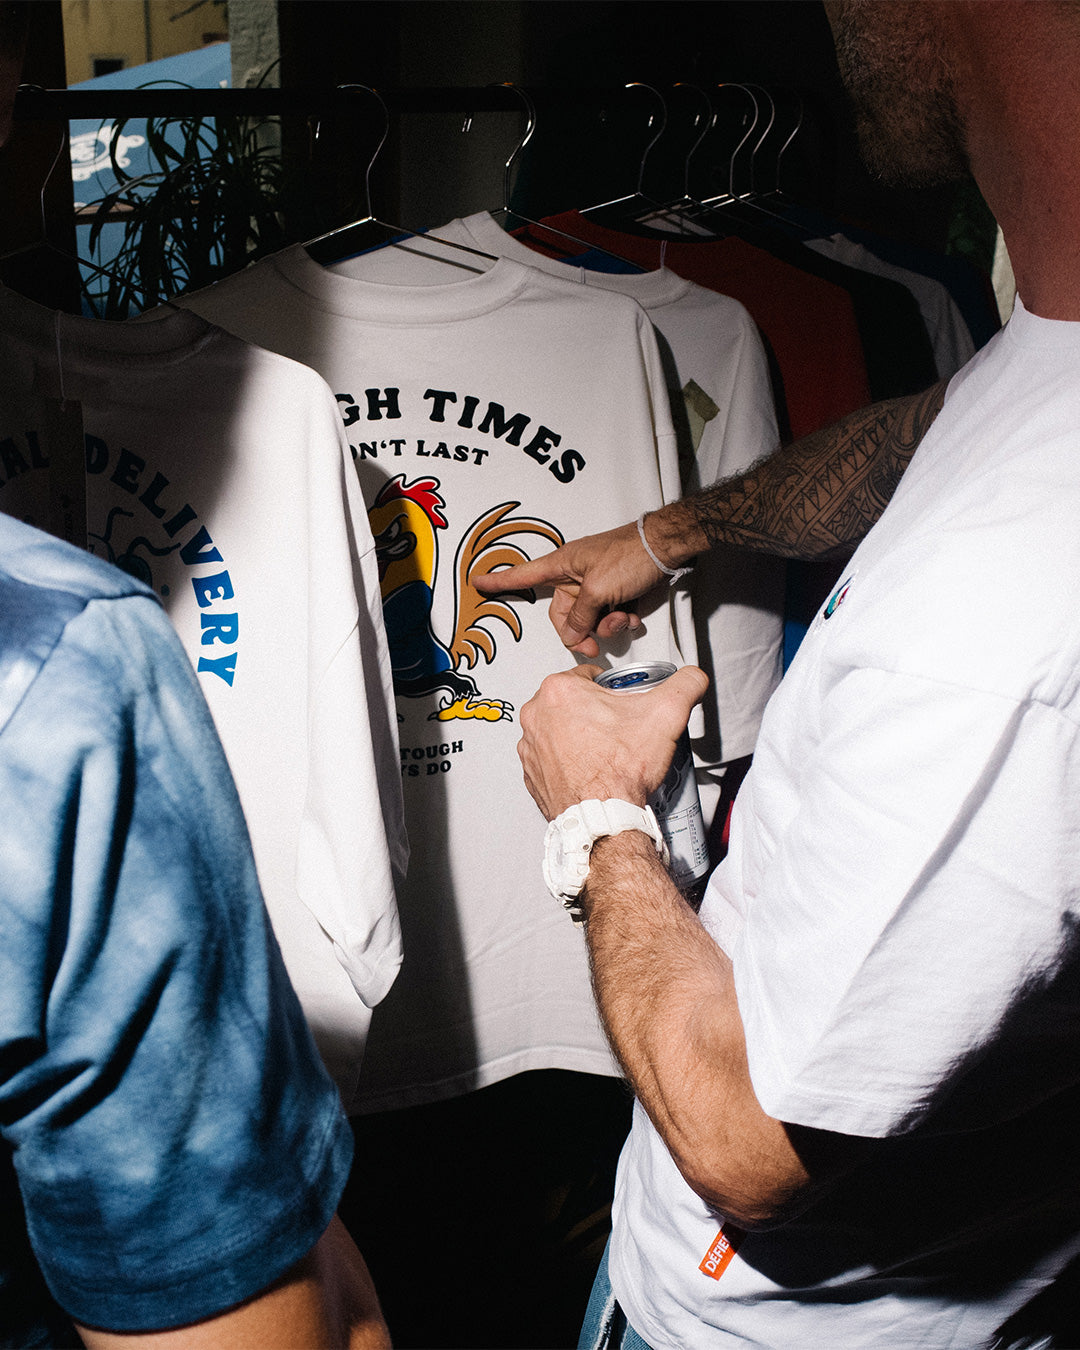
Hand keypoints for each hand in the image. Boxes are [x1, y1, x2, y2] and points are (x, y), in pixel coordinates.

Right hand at [473, 520, 664, 657]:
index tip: (477, 582)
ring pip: (588, 620)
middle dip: (577, 632)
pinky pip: (607, 617)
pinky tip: (631, 615)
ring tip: (621, 618)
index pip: (523, 576)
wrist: (666, 549)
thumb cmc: (629, 556)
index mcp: (562, 566)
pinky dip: (619, 621)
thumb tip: (573, 633)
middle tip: (590, 648)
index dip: (499, 581)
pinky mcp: (615, 594)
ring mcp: (596, 586)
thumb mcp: (598, 590)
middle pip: (563, 615)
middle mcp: (575, 577)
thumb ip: (580, 615)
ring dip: (604, 626)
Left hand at [517, 663, 709, 820]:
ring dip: (578, 735)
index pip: (590, 676)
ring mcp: (529, 746)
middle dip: (594, 713)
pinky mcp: (530, 773)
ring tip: (604, 752)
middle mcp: (536, 715)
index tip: (623, 707)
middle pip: (573, 702)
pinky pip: (550, 757)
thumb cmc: (621, 770)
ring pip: (559, 728)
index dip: (612, 691)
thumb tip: (692, 678)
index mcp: (559, 690)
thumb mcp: (666, 714)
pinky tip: (588, 769)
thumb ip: (685, 685)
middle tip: (617, 732)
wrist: (602, 818)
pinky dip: (566, 761)